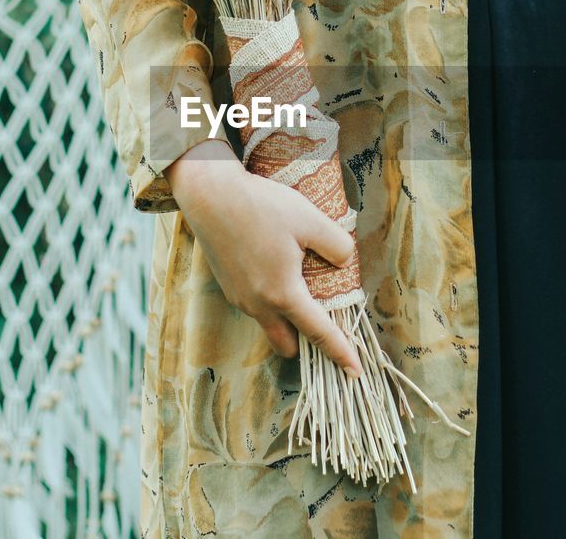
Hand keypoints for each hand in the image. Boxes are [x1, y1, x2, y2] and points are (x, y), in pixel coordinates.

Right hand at [164, 139, 363, 375]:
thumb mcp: (311, 221)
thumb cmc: (261, 206)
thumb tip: (344, 263)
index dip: (340, 353)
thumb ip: (338, 247)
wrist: (210, 194)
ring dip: (287, 318)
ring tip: (303, 285)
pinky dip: (270, 301)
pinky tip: (276, 269)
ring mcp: (238, 297)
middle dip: (307, 342)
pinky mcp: (226, 285)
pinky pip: (255, 306)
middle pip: (287, 343)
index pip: (318, 332)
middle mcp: (258, 304)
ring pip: (269, 323)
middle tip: (326, 320)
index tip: (355, 372)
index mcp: (282, 294)